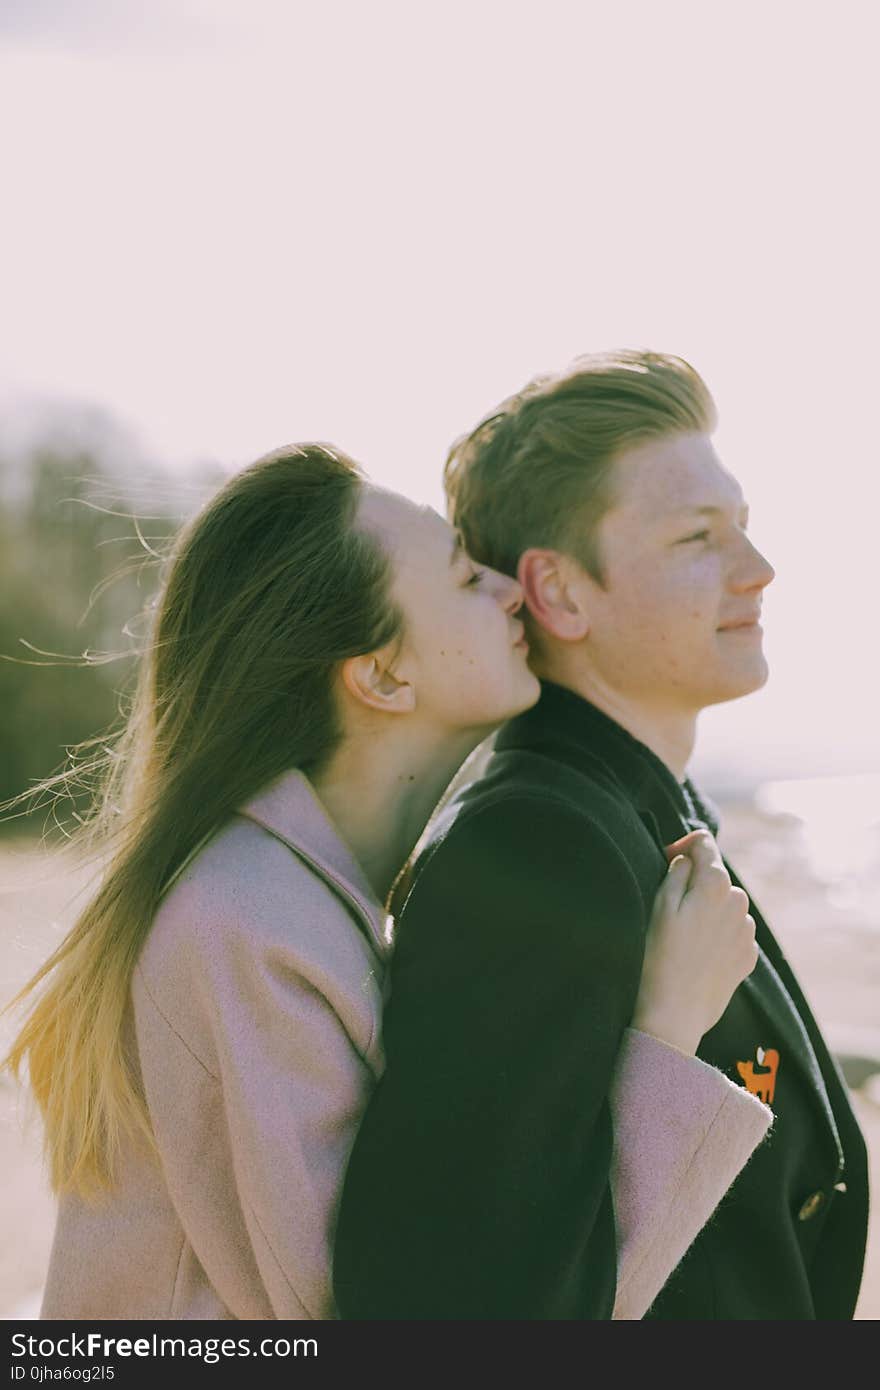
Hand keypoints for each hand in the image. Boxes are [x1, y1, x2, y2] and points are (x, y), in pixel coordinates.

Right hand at [630, 829, 757, 1054]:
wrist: (675, 1016)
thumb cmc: (658, 958)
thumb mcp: (659, 906)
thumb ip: (677, 872)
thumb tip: (688, 858)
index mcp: (715, 883)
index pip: (704, 842)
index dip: (683, 846)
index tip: (668, 860)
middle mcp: (738, 902)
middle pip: (716, 876)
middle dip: (696, 883)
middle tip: (669, 909)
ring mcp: (747, 931)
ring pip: (726, 905)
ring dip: (708, 910)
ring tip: (683, 938)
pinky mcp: (748, 956)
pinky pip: (733, 931)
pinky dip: (717, 934)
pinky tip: (697, 955)